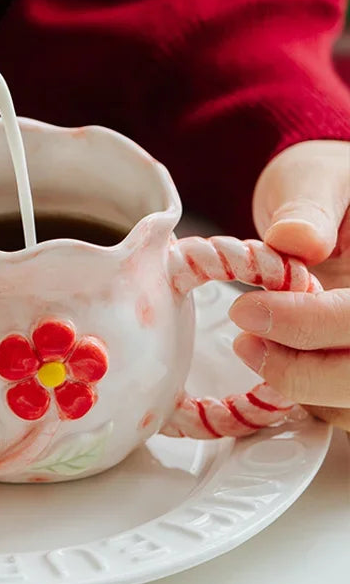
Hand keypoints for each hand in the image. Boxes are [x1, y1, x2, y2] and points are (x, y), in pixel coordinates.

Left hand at [229, 140, 349, 428]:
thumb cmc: (329, 185)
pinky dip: (308, 399)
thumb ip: (310, 205)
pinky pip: (345, 406)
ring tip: (251, 347)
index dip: (310, 324)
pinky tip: (274, 363)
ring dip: (303, 390)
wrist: (334, 204)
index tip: (246, 310)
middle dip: (303, 370)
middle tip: (243, 341)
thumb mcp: (318, 177)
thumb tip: (296, 238)